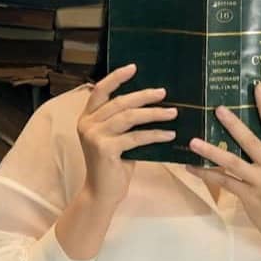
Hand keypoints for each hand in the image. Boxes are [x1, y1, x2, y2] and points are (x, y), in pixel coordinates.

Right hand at [76, 63, 177, 209]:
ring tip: (173, 112)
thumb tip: (152, 100)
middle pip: (120, 102)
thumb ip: (123, 120)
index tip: (134, 67)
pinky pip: (136, 137)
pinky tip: (169, 134)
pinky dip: (155, 134)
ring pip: (129, 117)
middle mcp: (87, 124)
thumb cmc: (113, 163)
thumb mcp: (114, 137)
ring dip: (154, 114)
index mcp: (87, 117)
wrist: (102, 194)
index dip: (117, 77)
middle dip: (144, 96)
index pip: (100, 90)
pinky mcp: (105, 149)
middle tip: (164, 93)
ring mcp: (94, 136)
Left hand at [186, 82, 260, 252]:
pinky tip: (192, 166)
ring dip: (211, 151)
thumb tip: (258, 127)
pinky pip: (224, 182)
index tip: (257, 87)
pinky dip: (207, 174)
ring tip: (193, 141)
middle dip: (233, 124)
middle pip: (250, 141)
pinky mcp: (249, 197)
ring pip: (233, 162)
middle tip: (217, 109)